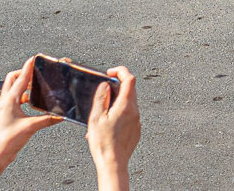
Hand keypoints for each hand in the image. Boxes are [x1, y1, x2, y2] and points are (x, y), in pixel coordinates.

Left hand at [0, 62, 61, 170]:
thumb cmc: (7, 140)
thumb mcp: (31, 127)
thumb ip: (47, 119)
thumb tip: (61, 116)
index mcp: (9, 100)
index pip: (21, 77)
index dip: (28, 66)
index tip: (36, 57)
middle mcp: (5, 101)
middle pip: (13, 78)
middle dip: (24, 73)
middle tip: (37, 73)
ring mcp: (5, 107)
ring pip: (13, 88)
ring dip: (24, 84)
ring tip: (37, 86)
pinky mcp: (7, 114)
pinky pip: (15, 98)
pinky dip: (24, 96)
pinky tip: (32, 102)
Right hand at [85, 67, 139, 185]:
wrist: (113, 162)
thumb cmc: (103, 142)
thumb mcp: (96, 117)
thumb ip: (101, 98)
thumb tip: (106, 85)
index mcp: (126, 105)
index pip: (129, 79)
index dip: (120, 71)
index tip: (110, 72)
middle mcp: (135, 111)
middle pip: (130, 90)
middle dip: (117, 87)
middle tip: (104, 92)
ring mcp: (137, 120)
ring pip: (129, 103)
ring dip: (117, 102)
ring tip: (102, 114)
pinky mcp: (136, 129)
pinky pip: (129, 115)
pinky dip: (120, 113)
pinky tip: (108, 125)